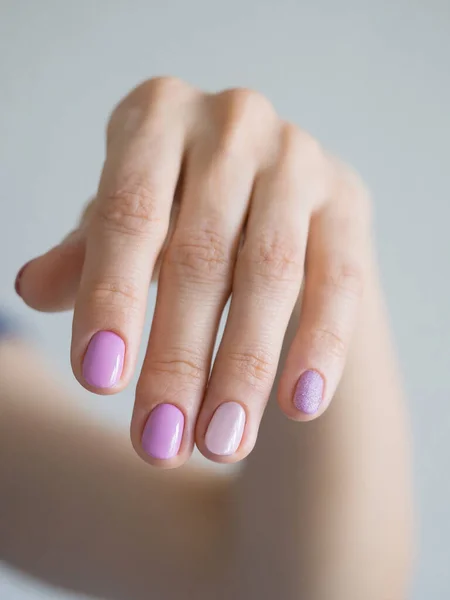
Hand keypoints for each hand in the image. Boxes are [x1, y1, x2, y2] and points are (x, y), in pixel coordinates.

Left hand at [16, 77, 370, 467]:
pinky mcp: (348, 201)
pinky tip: (299, 406)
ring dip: (243, 369)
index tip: (100, 383)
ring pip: (270, 275)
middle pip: (200, 255)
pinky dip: (321, 346)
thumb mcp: (126, 219)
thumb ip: (84, 253)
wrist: (262, 191)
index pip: (128, 213)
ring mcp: (298, 158)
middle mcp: (232, 122)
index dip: (111, 299)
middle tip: (158, 444)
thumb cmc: (178, 206)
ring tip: (221, 443)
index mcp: (159, 114)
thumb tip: (33, 288)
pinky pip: (339, 281)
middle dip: (177, 360)